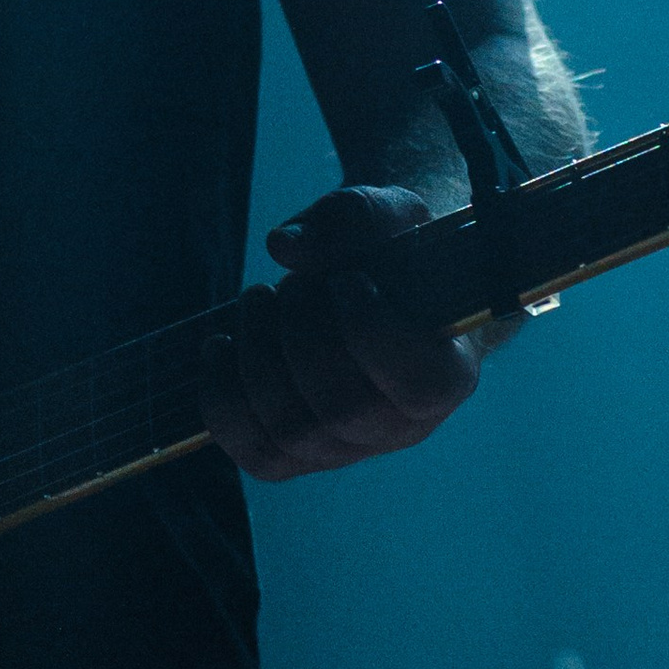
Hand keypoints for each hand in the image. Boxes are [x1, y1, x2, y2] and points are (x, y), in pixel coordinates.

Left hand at [205, 182, 482, 485]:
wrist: (371, 285)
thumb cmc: (390, 252)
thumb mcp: (388, 213)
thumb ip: (350, 216)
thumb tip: (283, 245)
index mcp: (448, 370)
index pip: (422, 384)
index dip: (373, 332)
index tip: (346, 280)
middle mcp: (403, 424)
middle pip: (341, 409)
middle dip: (300, 334)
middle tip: (294, 285)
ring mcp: (348, 447)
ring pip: (290, 432)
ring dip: (256, 355)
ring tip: (260, 300)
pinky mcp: (298, 454)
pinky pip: (253, 452)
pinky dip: (222, 399)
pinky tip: (221, 345)